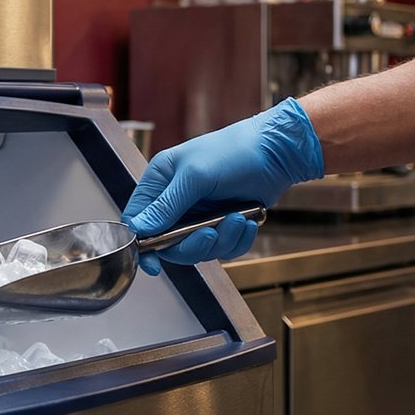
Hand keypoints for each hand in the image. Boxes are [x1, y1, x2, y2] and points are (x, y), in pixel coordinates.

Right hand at [122, 98, 323, 274]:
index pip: (138, 220)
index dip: (142, 244)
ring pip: (198, 249)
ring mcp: (199, 214)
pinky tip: (247, 221)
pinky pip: (222, 248)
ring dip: (222, 240)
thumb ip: (166, 206)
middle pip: (170, 243)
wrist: (276, 153)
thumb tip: (140, 229)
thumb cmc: (234, 151)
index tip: (153, 263)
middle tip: (211, 233)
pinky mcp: (222, 224)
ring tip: (237, 218)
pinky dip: (237, 240)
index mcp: (160, 182)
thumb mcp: (195, 177)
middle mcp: (176, 201)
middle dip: (193, 244)